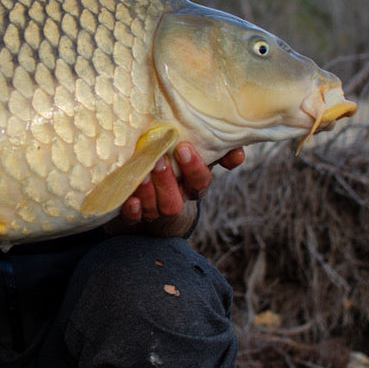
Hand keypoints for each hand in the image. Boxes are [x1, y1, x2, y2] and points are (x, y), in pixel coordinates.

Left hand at [110, 142, 242, 235]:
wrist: (147, 191)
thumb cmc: (175, 164)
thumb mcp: (195, 155)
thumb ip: (216, 149)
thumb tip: (238, 151)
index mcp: (191, 184)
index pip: (199, 181)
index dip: (194, 168)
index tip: (184, 148)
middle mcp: (175, 200)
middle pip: (176, 200)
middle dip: (168, 180)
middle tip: (160, 158)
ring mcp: (154, 210)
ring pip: (157, 208)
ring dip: (151, 193)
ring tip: (143, 174)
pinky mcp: (132, 216)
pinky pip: (133, 219)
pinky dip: (132, 211)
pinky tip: (131, 200)